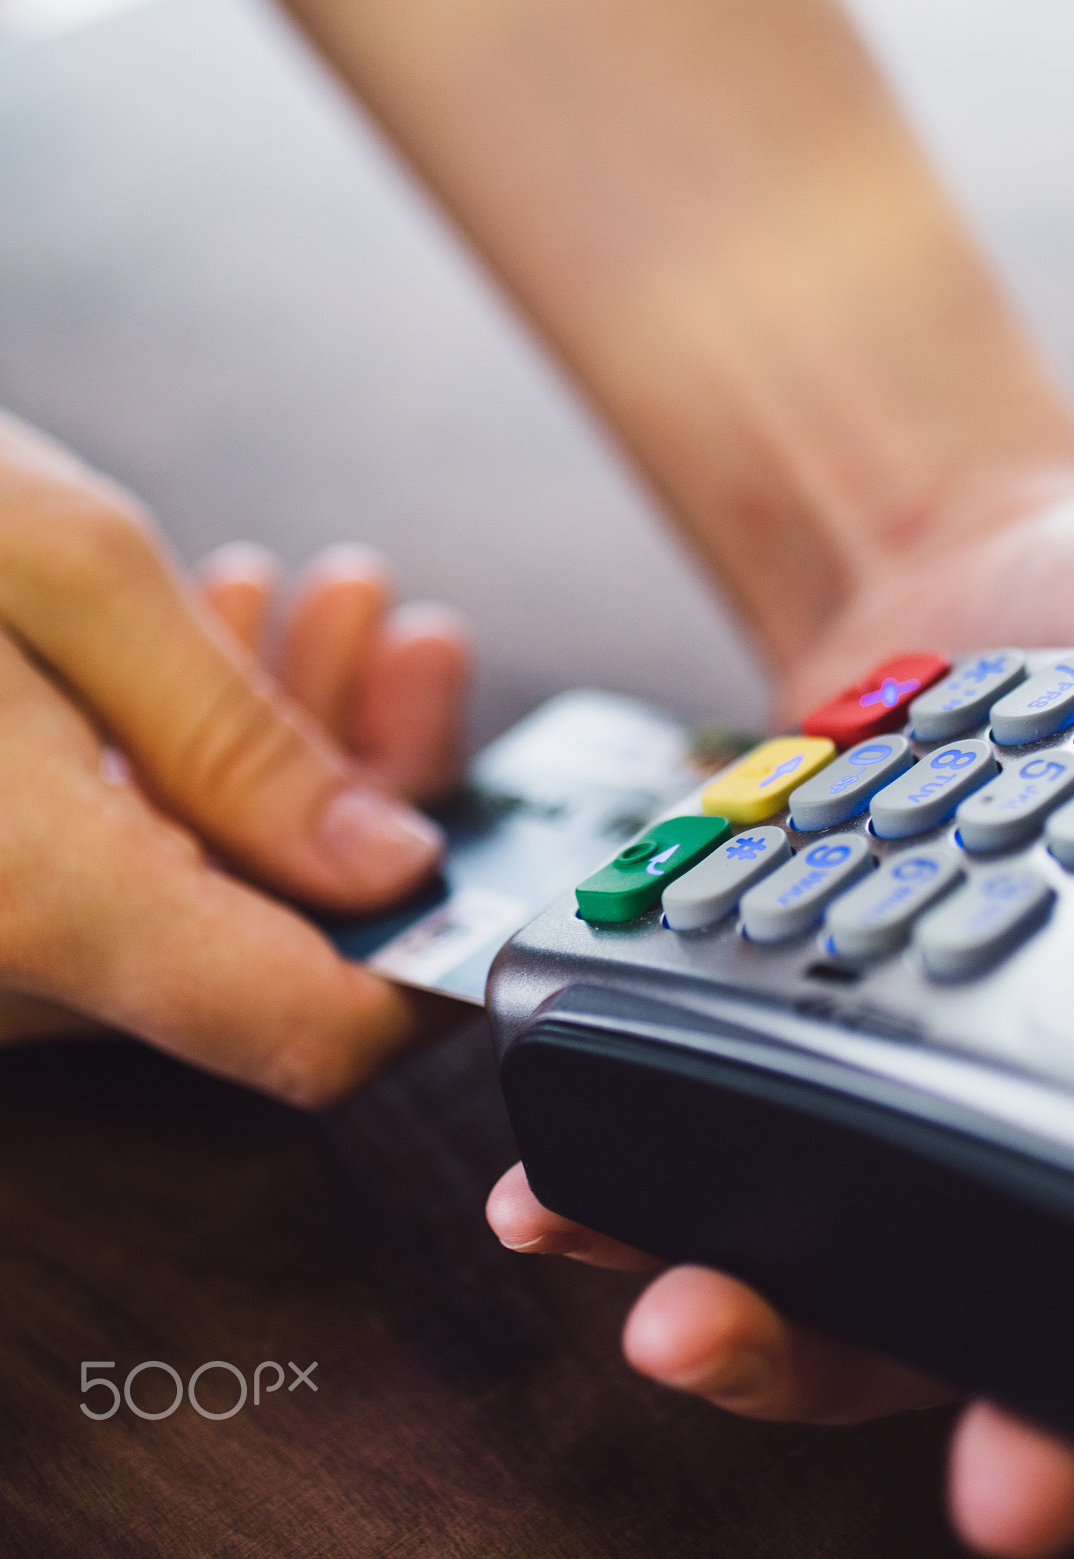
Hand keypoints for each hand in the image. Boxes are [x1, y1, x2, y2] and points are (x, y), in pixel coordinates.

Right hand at [0, 409, 469, 1101]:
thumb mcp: (64, 569)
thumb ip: (239, 737)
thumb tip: (385, 863)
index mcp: (43, 899)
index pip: (304, 1036)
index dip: (428, 967)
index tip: (496, 864)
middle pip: (265, 946)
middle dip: (362, 790)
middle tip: (398, 640)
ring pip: (197, 897)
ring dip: (282, 755)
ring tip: (321, 604)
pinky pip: (111, 869)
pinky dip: (185, 766)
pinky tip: (210, 640)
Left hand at [490, 479, 1073, 1553]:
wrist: (976, 560)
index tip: (1018, 1483)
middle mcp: (1021, 1099)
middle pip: (948, 1309)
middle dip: (848, 1358)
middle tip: (748, 1352)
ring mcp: (892, 1064)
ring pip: (814, 1248)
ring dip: (725, 1295)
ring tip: (654, 1303)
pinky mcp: (771, 1004)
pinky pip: (699, 1113)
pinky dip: (631, 1160)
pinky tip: (555, 1182)